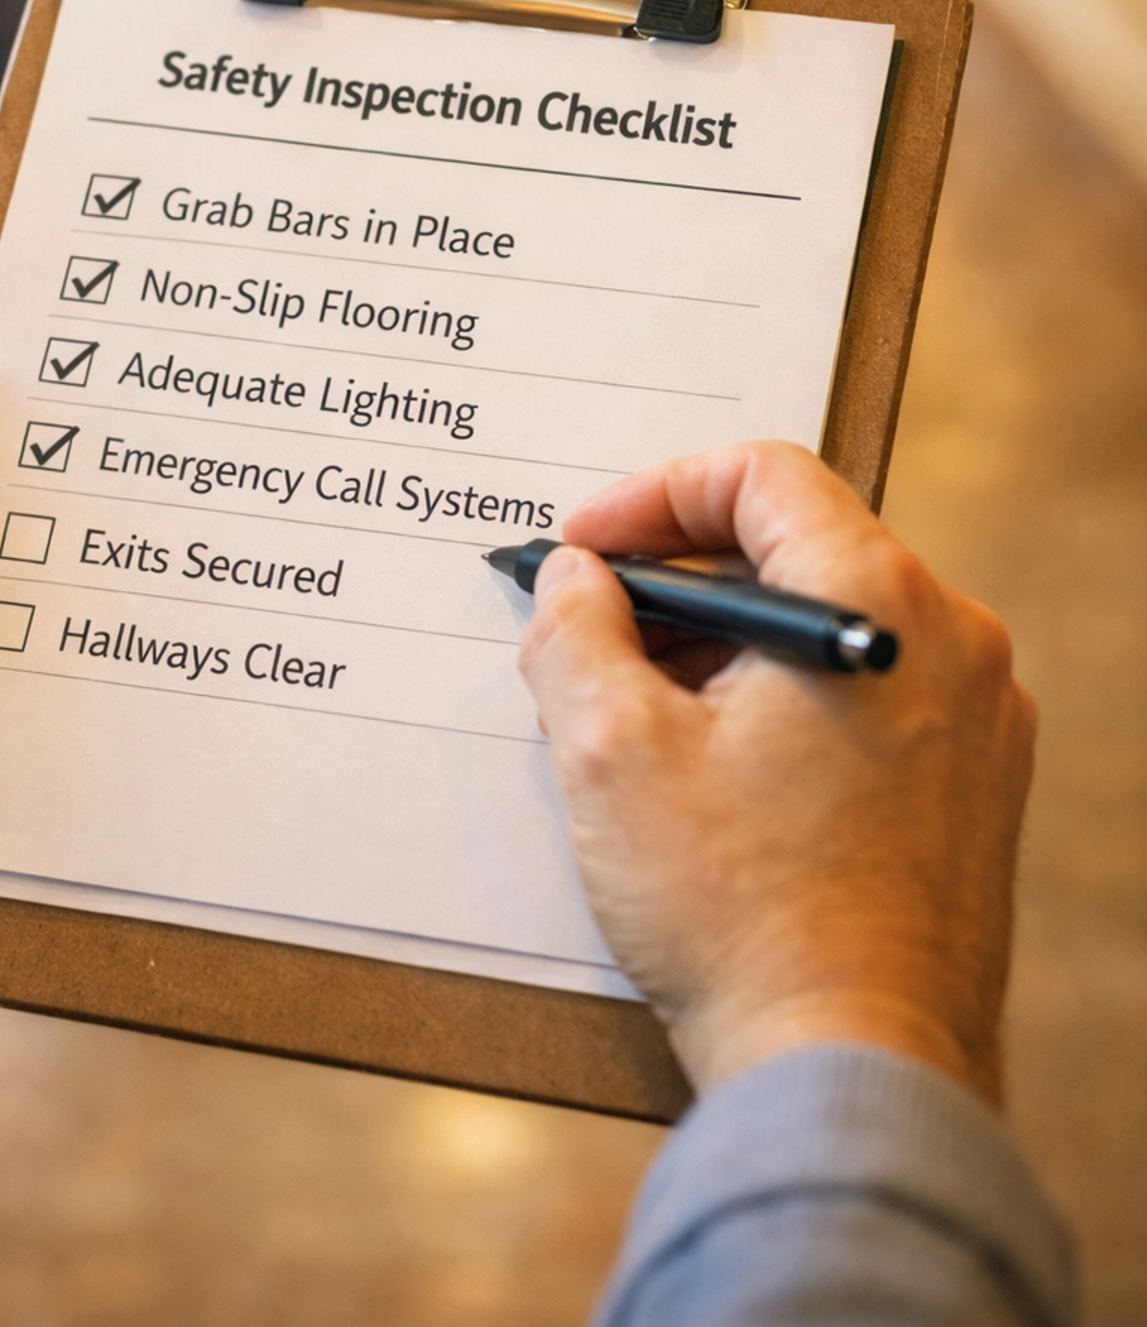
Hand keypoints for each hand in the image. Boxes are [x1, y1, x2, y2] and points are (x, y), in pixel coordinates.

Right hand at [518, 442, 1034, 1106]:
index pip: (763, 475)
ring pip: (826, 628)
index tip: (583, 551)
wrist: (852, 1075)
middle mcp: (951, 646)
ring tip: (632, 713)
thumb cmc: (742, 916)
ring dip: (722, 646)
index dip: (653, 496)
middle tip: (589, 632)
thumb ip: (575, 633)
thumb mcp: (611, 752)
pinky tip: (706, 772)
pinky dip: (779, 704)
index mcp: (878, 604)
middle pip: (796, 548)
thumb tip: (573, 581)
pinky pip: (865, 699)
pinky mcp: (971, 795)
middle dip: (676, 580)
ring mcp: (976, 725)